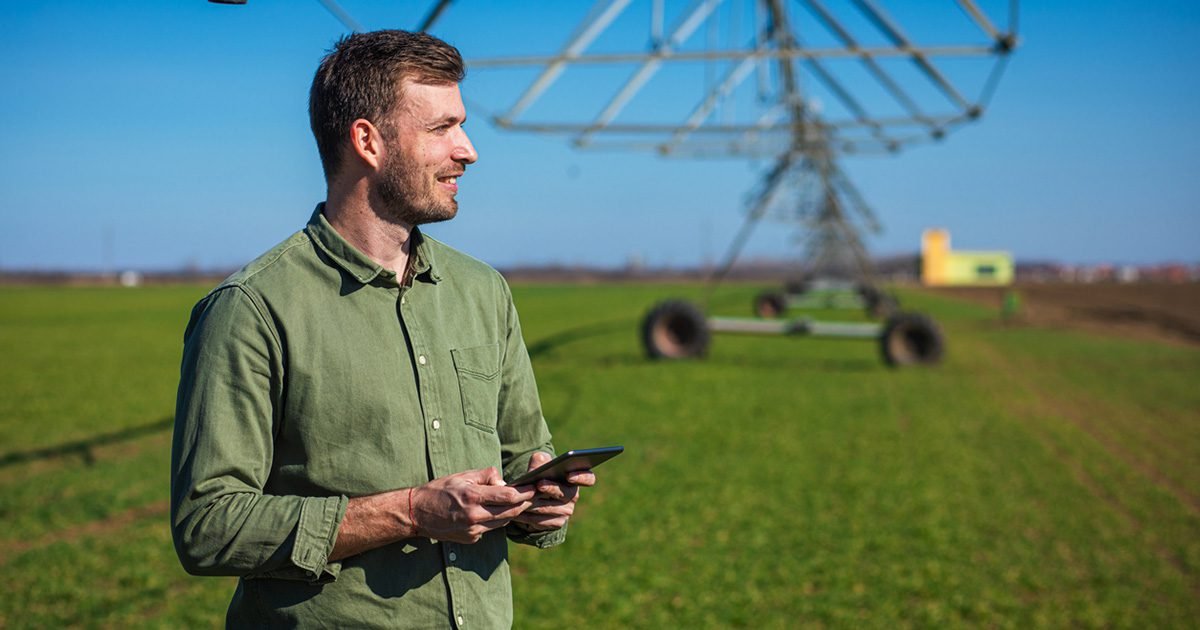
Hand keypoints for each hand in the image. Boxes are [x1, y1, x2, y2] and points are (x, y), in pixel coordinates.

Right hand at [411, 467, 534, 543]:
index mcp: (472, 496)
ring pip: (502, 522)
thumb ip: (485, 476)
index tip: (534, 488)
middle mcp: (474, 515)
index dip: (525, 492)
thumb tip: (504, 481)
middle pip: (510, 512)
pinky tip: (493, 513)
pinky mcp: (471, 539)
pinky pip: (490, 529)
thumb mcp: (462, 476)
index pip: (508, 496)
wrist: (417, 513)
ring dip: (511, 513)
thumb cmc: (439, 490)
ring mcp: (473, 530)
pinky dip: (495, 520)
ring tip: (518, 503)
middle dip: (524, 504)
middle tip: (533, 496)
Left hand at [511, 451, 595, 531]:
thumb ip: (539, 461)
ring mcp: (566, 511)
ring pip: (551, 508)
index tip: (569, 475)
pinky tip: (517, 512)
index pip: (588, 478)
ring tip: (522, 498)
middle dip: (552, 489)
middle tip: (539, 485)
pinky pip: (542, 521)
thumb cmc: (540, 474)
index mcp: (575, 478)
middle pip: (566, 494)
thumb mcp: (539, 464)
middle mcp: (573, 495)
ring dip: (535, 503)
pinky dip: (528, 516)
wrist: (533, 495)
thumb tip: (539, 463)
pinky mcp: (556, 523)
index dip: (581, 477)